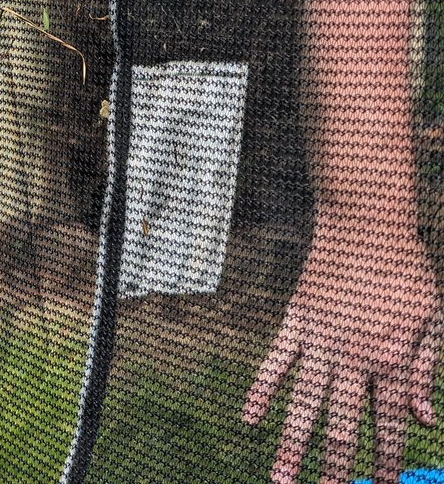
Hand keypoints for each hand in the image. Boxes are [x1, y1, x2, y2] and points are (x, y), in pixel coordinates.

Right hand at [242, 210, 440, 483]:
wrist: (364, 219)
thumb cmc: (404, 266)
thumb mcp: (430, 316)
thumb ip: (426, 368)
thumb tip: (426, 419)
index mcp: (391, 358)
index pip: (389, 425)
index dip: (385, 462)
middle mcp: (353, 356)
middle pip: (343, 425)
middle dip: (336, 468)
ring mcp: (320, 339)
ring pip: (304, 402)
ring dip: (293, 445)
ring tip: (281, 481)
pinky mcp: (297, 319)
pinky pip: (276, 361)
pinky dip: (262, 390)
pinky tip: (250, 419)